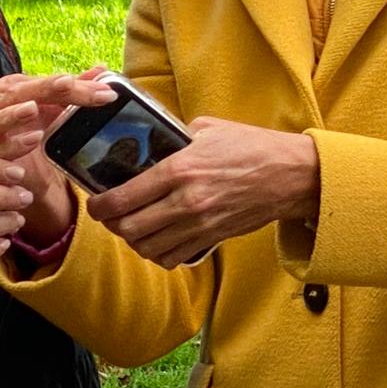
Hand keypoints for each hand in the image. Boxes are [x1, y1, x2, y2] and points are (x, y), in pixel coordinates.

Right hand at [0, 69, 117, 244]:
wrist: (40, 175)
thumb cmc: (47, 133)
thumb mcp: (65, 110)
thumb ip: (81, 89)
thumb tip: (101, 69)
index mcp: (18, 89)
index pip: (44, 80)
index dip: (74, 83)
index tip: (104, 90)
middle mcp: (0, 107)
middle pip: (21, 92)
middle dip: (48, 89)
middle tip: (69, 84)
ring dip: (13, 113)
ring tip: (32, 109)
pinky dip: (13, 146)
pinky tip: (33, 139)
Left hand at [86, 118, 319, 269]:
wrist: (290, 176)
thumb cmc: (251, 147)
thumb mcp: (208, 129)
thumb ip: (175, 137)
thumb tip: (150, 141)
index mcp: (180, 169)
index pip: (124, 196)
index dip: (100, 205)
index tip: (96, 202)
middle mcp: (186, 201)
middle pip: (129, 228)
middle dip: (112, 224)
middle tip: (110, 215)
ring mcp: (199, 225)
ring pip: (147, 247)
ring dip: (133, 240)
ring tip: (132, 225)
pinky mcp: (211, 239)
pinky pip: (171, 258)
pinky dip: (157, 253)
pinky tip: (157, 238)